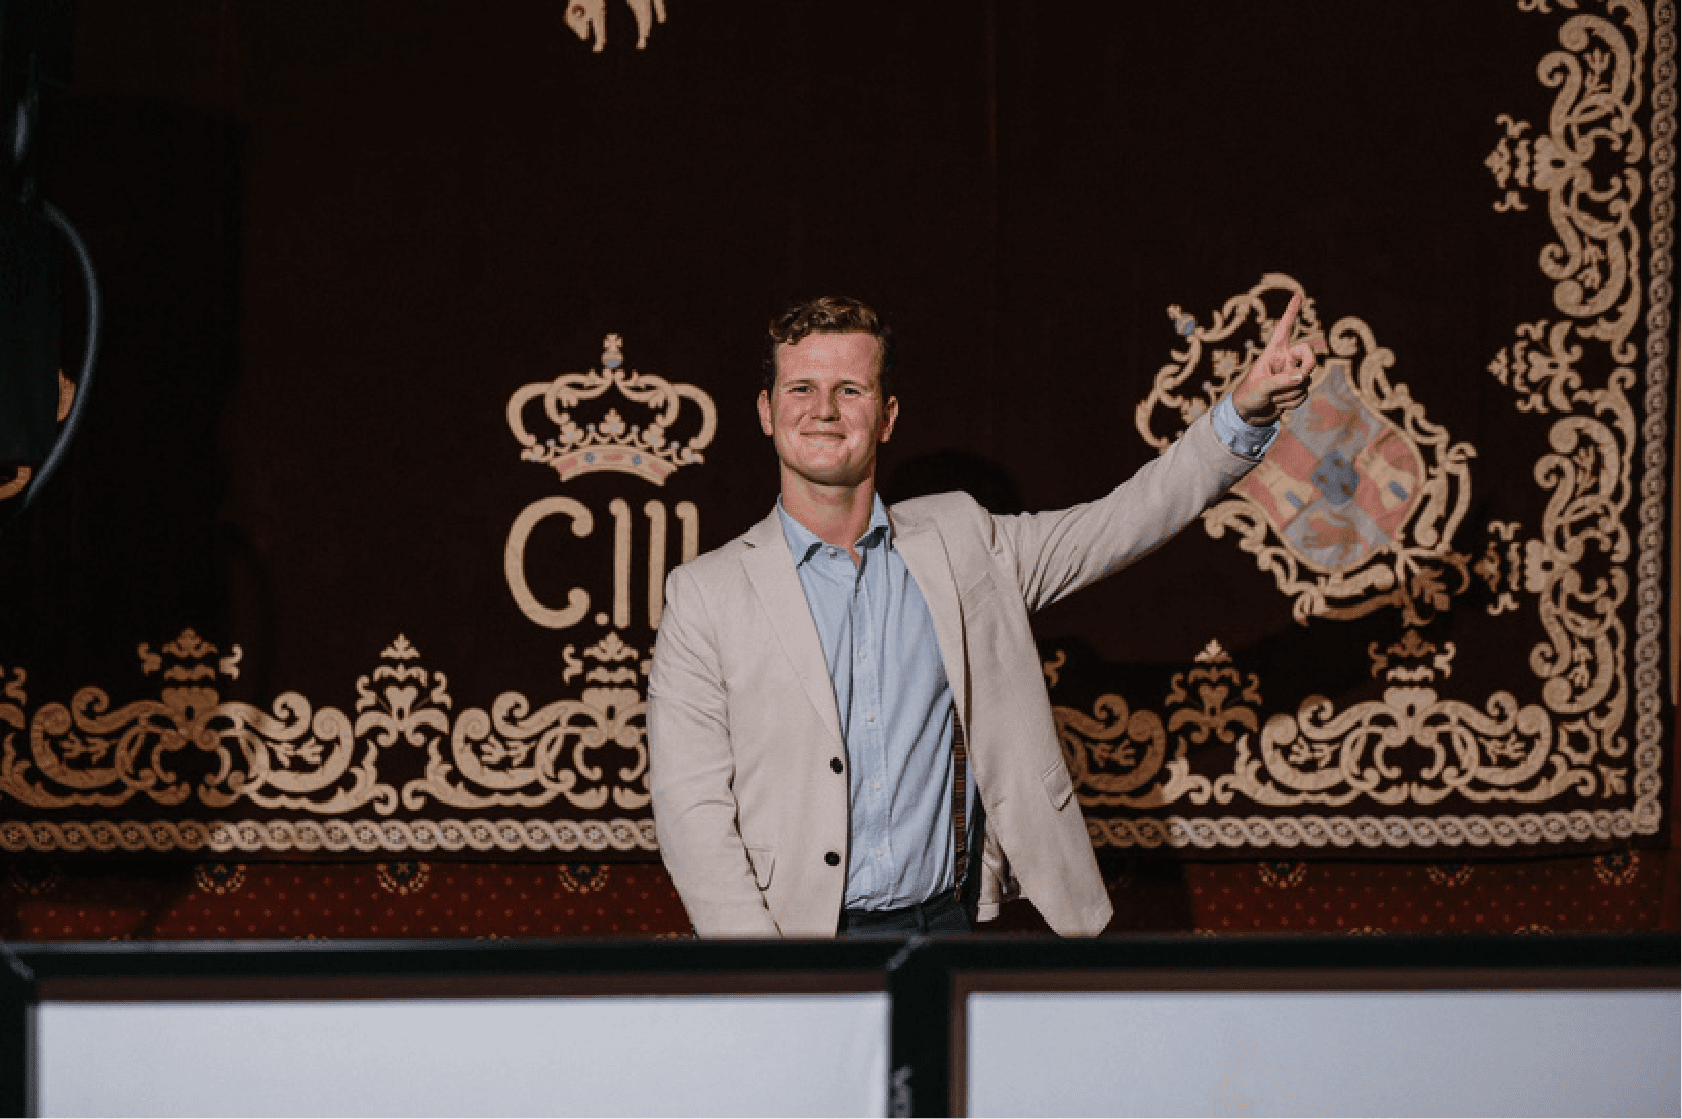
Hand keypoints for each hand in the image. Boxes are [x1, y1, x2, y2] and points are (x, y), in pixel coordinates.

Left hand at [1231, 291, 1315, 423]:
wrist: (1248, 414)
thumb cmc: (1249, 395)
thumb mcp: (1261, 386)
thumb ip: (1280, 380)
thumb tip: (1302, 376)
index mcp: (1274, 352)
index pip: (1284, 328)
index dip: (1291, 312)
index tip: (1298, 294)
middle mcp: (1286, 360)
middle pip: (1309, 355)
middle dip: (1310, 365)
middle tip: (1301, 376)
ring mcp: (1292, 375)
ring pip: (1306, 380)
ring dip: (1290, 393)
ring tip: (1272, 398)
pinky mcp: (1296, 389)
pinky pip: (1304, 394)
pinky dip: (1292, 402)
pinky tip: (1278, 404)